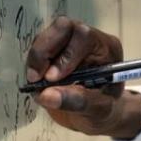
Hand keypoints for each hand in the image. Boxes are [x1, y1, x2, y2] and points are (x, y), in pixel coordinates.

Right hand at [24, 15, 140, 138]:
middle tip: (36, 79)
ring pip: (46, 36)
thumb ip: (76, 102)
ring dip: (37, 60)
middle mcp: (89, 39)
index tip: (52, 79)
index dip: (66, 54)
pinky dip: (33, 65)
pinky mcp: (53, 48)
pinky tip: (38, 82)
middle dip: (44, 52)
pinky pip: (37, 47)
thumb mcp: (97, 110)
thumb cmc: (102, 109)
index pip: (84, 37)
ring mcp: (69, 41)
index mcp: (107, 48)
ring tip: (37, 84)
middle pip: (63, 27)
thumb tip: (45, 95)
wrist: (95, 113)